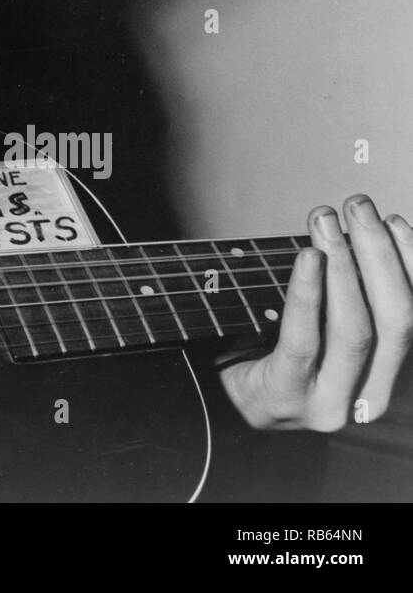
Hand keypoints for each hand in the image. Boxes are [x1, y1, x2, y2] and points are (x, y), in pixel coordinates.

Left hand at [220, 195, 412, 430]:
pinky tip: (308, 258)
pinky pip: (303, 339)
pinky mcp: (288, 395)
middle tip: (358, 207)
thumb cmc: (266, 350)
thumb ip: (341, 294)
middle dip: (379, 255)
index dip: (410, 265)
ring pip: (355, 330)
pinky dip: (308, 293)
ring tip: (327, 221)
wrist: (215, 397)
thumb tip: (356, 231)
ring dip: (346, 266)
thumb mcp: (316, 324)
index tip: (393, 220)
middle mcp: (369, 396)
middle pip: (395, 320)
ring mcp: (329, 402)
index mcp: (384, 375)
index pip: (412, 318)